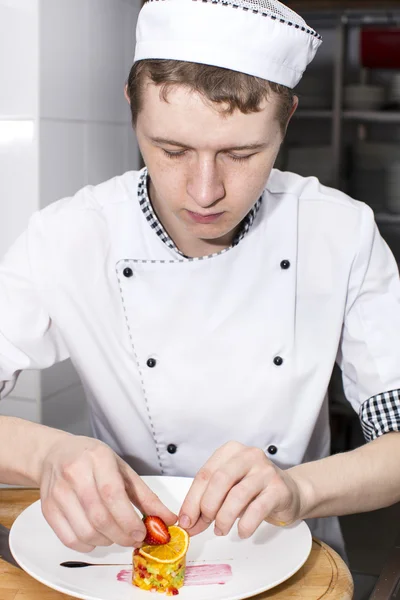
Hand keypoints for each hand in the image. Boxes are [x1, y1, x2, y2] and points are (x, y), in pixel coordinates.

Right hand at [40, 435, 176, 551]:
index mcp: (97, 458)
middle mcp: (75, 474)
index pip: (113, 494)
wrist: (55, 454)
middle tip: (134, 539)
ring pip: (85, 532)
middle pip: (100, 517)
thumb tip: (167, 520)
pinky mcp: (48, 509)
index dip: (128, 519)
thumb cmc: (92, 459)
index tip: (142, 532)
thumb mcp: (122, 468)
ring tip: (117, 535)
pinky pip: (69, 539)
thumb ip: (145, 496)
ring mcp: (58, 492)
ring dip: (107, 541)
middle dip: (122, 535)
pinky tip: (98, 537)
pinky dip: (88, 545)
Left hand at [178, 441, 306, 538]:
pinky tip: (241, 531)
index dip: (192, 500)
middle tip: (205, 524)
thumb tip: (187, 524)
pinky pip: (257, 509)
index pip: (205, 474)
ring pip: (237, 495)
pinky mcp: (279, 489)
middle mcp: (248, 455)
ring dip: (224, 518)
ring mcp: (265, 470)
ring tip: (221, 529)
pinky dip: (245, 525)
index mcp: (230, 451)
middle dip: (207, 507)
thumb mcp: (227, 491)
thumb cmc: (254, 490)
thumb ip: (207, 504)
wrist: (290, 492)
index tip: (185, 521)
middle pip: (219, 481)